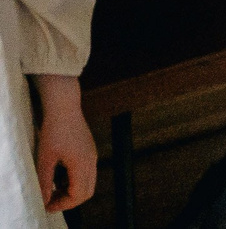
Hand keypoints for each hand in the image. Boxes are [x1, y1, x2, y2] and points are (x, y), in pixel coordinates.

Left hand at [31, 76, 94, 212]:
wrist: (64, 107)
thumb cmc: (53, 130)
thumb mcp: (44, 159)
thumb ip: (45, 182)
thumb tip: (44, 201)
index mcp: (82, 164)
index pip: (79, 194)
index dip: (63, 205)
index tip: (47, 205)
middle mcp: (92, 161)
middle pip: (87, 192)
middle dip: (69, 201)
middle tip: (51, 201)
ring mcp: (93, 155)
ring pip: (89, 183)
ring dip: (72, 191)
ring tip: (53, 189)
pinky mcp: (90, 150)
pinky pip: (88, 173)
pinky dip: (75, 181)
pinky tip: (60, 176)